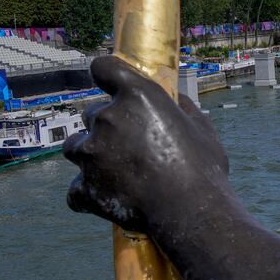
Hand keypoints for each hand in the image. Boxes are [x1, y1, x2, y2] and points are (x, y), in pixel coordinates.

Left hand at [65, 55, 230, 233]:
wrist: (191, 211)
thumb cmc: (204, 167)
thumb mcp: (202, 127)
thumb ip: (182, 108)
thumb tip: (175, 100)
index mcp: (138, 96)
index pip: (104, 68)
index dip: (106, 73)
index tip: (109, 81)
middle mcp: (108, 118)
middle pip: (91, 112)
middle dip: (106, 124)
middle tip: (130, 142)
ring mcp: (91, 153)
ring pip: (75, 145)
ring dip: (89, 152)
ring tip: (113, 167)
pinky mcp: (84, 186)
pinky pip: (75, 188)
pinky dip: (87, 191)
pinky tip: (106, 195)